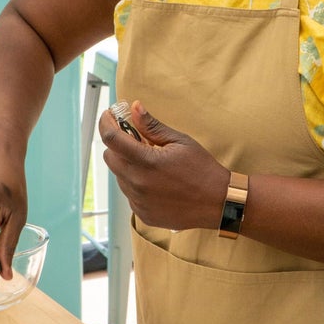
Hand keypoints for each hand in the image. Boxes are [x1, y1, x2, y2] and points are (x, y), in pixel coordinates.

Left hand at [99, 101, 229, 230]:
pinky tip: (156, 181)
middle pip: (109, 157)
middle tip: (137, 140)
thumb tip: (135, 108)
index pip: (111, 138)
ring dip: (128, 165)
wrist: (218, 202)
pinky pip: (129, 194)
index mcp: (146, 162)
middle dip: (118, 145)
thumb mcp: (179, 141)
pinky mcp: (143, 214)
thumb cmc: (202, 169)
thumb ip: (152, 126)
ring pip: (119, 176)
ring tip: (153, 163)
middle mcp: (138, 184)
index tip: (108, 116)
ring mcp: (139, 202)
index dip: (105, 123)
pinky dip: (136, 183)